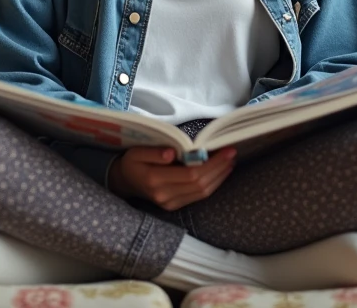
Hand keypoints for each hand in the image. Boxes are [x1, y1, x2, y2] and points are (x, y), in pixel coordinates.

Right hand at [108, 146, 236, 210]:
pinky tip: (220, 172)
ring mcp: (170, 204)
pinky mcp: (175, 206)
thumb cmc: (132, 162)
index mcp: (155, 180)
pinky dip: (213, 184)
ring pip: (202, 193)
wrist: (124, 182)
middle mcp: (164, 196)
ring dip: (219, 177)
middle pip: (200, 184)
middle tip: (232, 153)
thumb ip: (154, 152)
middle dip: (219, 168)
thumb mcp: (137, 152)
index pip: (191, 174)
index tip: (225, 149)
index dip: (212, 163)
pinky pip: (199, 196)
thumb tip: (173, 153)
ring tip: (230, 161)